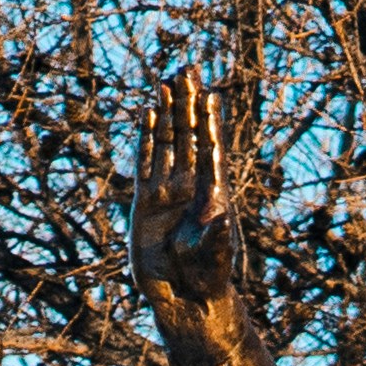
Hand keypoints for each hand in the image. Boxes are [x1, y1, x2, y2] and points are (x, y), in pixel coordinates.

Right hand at [132, 68, 264, 346]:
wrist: (185, 296)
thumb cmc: (206, 276)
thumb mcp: (213, 253)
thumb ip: (214, 233)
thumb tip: (219, 212)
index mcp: (212, 191)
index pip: (210, 146)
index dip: (209, 119)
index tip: (210, 92)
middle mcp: (191, 185)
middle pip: (188, 134)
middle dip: (187, 102)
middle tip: (188, 69)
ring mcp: (167, 191)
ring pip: (167, 142)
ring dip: (167, 112)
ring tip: (167, 81)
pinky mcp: (145, 202)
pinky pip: (145, 163)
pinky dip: (146, 138)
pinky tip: (148, 114)